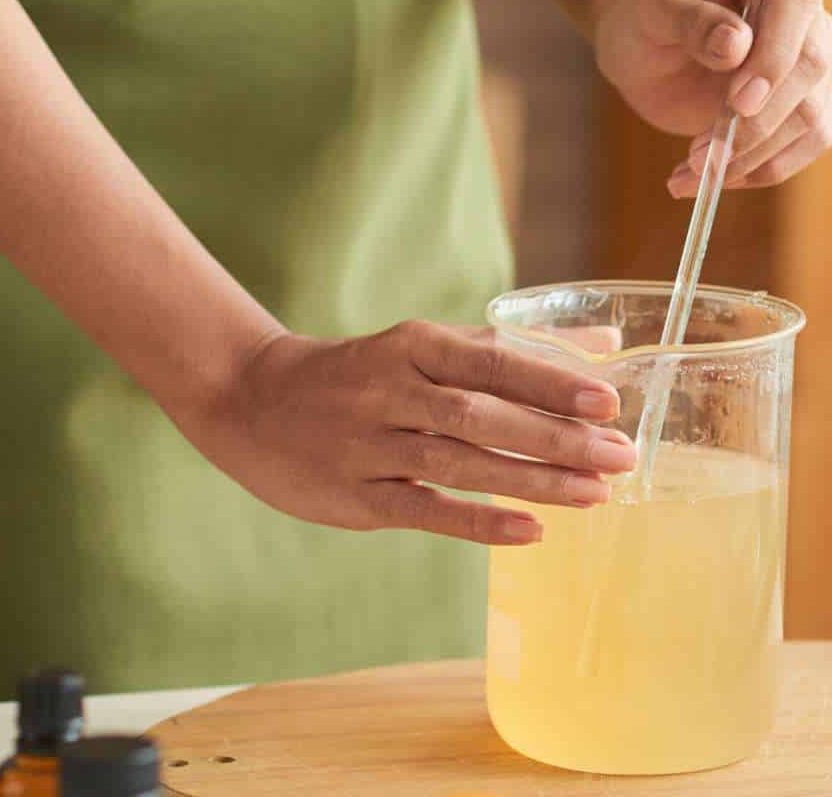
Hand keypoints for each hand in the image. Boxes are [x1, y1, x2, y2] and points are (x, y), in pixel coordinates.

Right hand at [190, 321, 633, 545]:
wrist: (253, 399)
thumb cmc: (355, 373)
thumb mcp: (416, 345)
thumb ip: (502, 346)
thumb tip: (604, 343)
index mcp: (409, 344)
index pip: (489, 358)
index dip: (549, 379)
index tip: (608, 399)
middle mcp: (389, 388)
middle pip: (480, 411)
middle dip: (554, 434)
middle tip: (621, 455)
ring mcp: (369, 442)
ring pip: (458, 459)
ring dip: (531, 477)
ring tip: (595, 493)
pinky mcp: (356, 493)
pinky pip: (424, 507)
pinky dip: (478, 519)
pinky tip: (529, 531)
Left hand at [594, 0, 830, 196]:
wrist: (639, 48)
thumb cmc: (641, 18)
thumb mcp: (650, 11)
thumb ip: (689, 21)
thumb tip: (736, 43)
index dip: (776, 53)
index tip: (739, 102)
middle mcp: (800, 5)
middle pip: (812, 65)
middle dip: (760, 121)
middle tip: (701, 155)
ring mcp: (805, 56)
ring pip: (814, 115)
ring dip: (754, 157)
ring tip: (690, 175)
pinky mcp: (797, 101)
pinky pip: (801, 145)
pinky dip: (756, 172)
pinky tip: (706, 182)